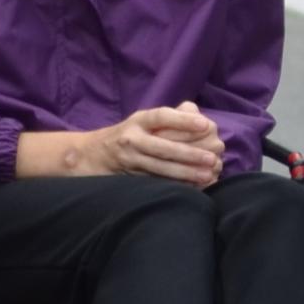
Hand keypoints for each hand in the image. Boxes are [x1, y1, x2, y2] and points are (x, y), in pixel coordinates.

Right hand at [58, 102, 221, 184]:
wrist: (90, 155)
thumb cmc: (127, 135)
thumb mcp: (141, 121)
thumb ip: (167, 118)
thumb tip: (196, 115)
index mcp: (138, 121)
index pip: (162, 116)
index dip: (183, 120)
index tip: (205, 124)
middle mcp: (131, 139)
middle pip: (163, 147)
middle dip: (190, 153)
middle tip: (212, 157)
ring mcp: (129, 160)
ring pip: (160, 168)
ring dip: (185, 173)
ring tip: (207, 175)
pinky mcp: (129, 178)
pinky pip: (155, 181)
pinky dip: (175, 184)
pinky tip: (192, 187)